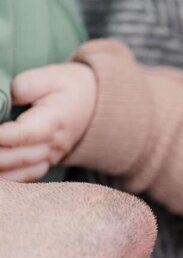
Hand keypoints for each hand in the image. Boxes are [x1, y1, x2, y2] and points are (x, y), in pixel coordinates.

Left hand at [0, 63, 96, 180]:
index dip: (2, 137)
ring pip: (20, 172)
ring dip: (0, 172)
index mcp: (55, 121)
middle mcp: (53, 144)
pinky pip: (25, 177)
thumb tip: (9, 95)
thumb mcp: (53, 77)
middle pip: (18, 156)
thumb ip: (27, 85)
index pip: (25, 133)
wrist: (98, 108)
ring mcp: (50, 157)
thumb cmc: (72, 89)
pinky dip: (8, 180)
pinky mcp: (45, 163)